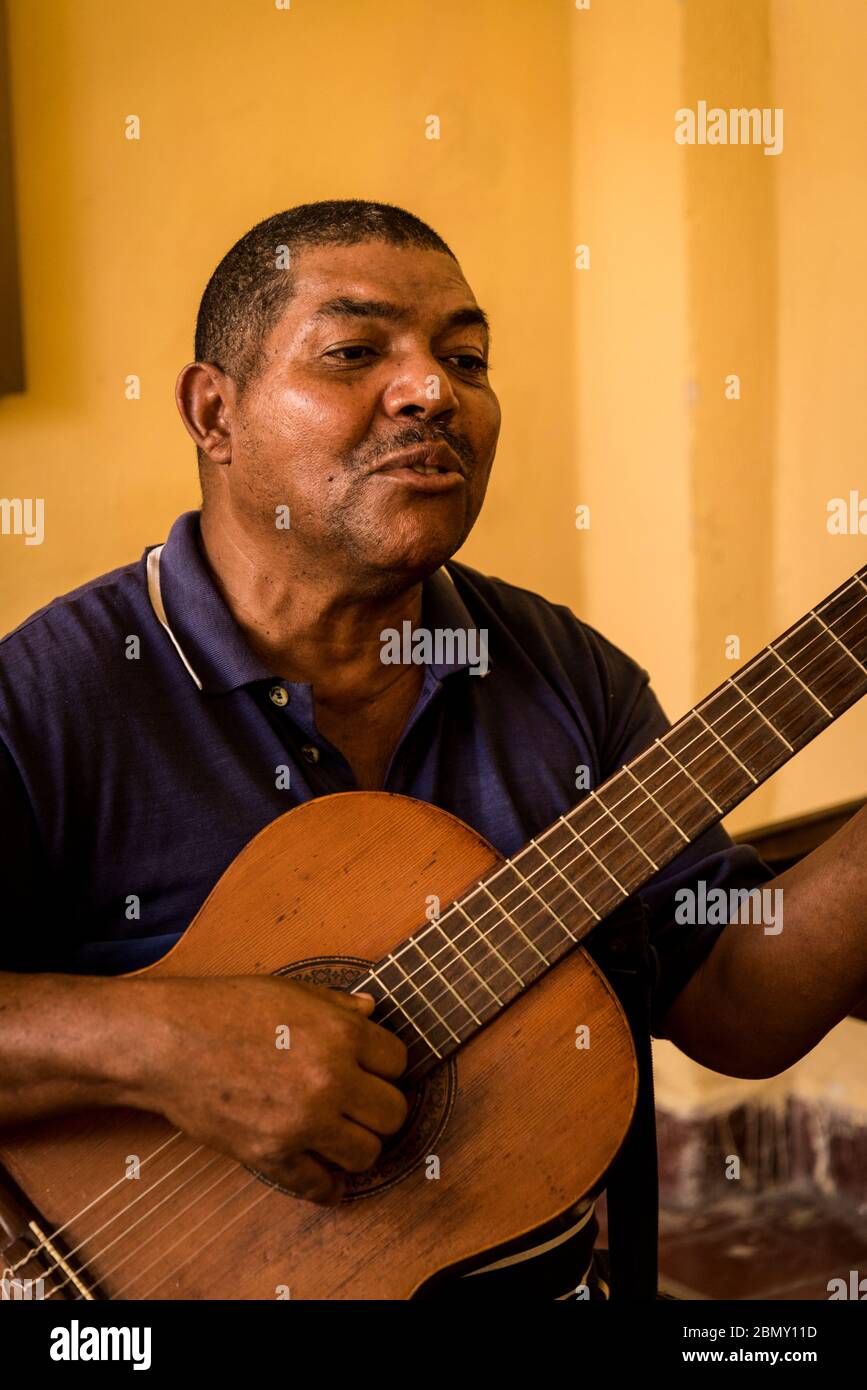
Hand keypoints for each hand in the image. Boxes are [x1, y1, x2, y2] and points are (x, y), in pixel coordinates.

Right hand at [128, 976, 407, 1203]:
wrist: (168, 1041)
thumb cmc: (226, 1008)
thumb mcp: (291, 992)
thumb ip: (337, 1006)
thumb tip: (370, 1010)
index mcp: (341, 1034)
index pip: (399, 1062)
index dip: (386, 1066)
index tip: (373, 1070)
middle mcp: (331, 1080)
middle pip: (393, 1113)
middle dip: (381, 1109)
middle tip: (363, 1106)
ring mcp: (303, 1122)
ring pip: (367, 1154)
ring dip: (358, 1146)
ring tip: (343, 1136)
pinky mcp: (272, 1155)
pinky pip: (319, 1187)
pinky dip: (327, 1188)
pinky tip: (328, 1179)